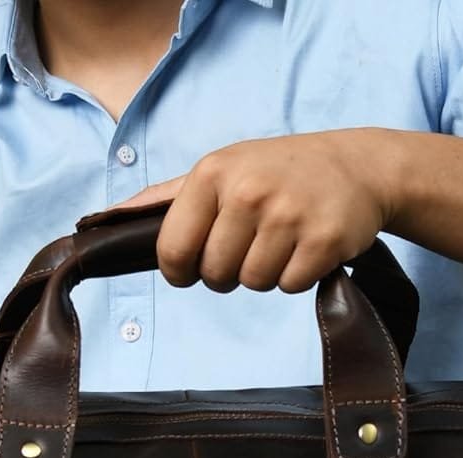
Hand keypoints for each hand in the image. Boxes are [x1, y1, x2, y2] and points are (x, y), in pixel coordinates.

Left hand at [111, 128, 401, 293]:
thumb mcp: (221, 168)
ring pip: (253, 284)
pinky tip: (306, 246)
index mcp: (213, 174)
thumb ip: (165, 199)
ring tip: (281, 241)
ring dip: (265, 274)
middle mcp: (248, 191)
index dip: (182, 271)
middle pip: (214, 275)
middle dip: (229, 272)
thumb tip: (105, 220)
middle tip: (252, 244)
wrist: (357, 166)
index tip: (197, 265)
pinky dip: (297, 277)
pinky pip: (290, 286)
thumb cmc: (277, 172)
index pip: (172, 251)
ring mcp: (289, 215)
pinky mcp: (324, 239)